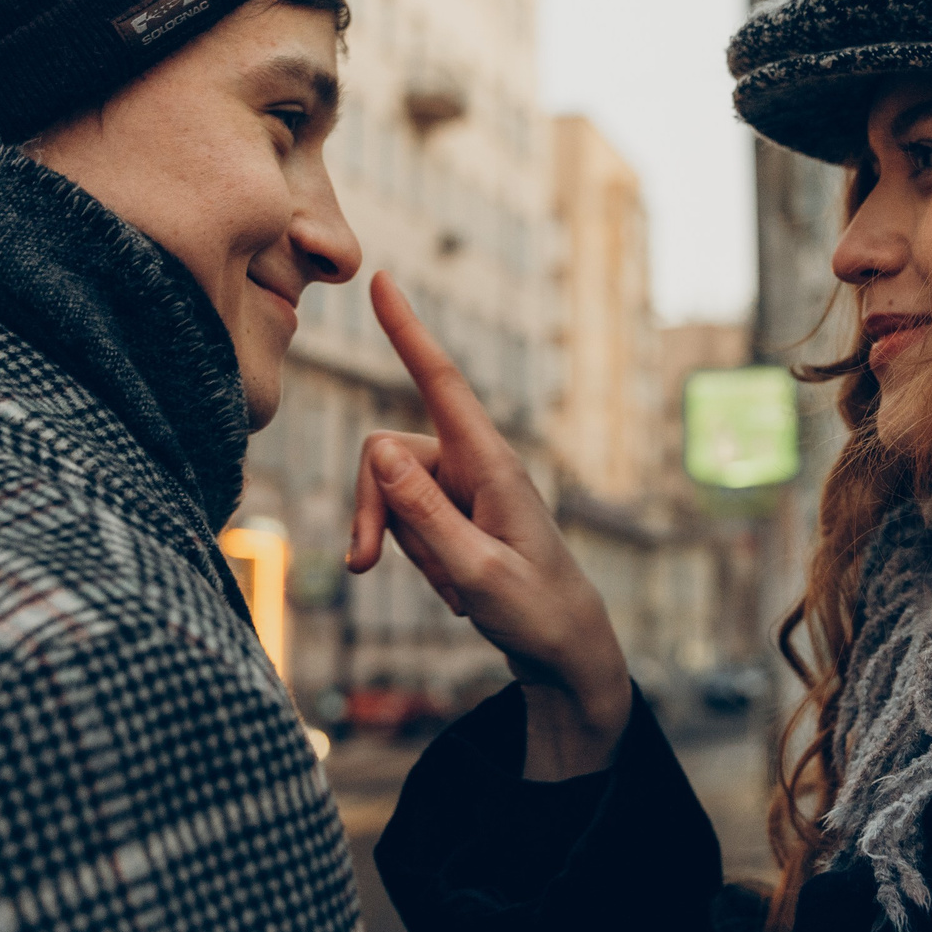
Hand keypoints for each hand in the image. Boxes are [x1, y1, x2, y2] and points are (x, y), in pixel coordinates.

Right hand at [347, 272, 630, 778]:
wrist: (565, 652)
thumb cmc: (536, 612)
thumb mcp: (477, 572)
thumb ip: (425, 515)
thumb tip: (378, 452)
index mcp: (493, 465)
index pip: (443, 384)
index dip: (409, 332)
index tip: (384, 280)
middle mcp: (475, 466)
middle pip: (387, 455)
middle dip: (372, 510)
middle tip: (366, 567)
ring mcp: (463, 491)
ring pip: (390, 495)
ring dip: (406, 548)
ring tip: (456, 590)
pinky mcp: (455, 516)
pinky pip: (405, 523)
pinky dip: (419, 559)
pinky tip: (457, 591)